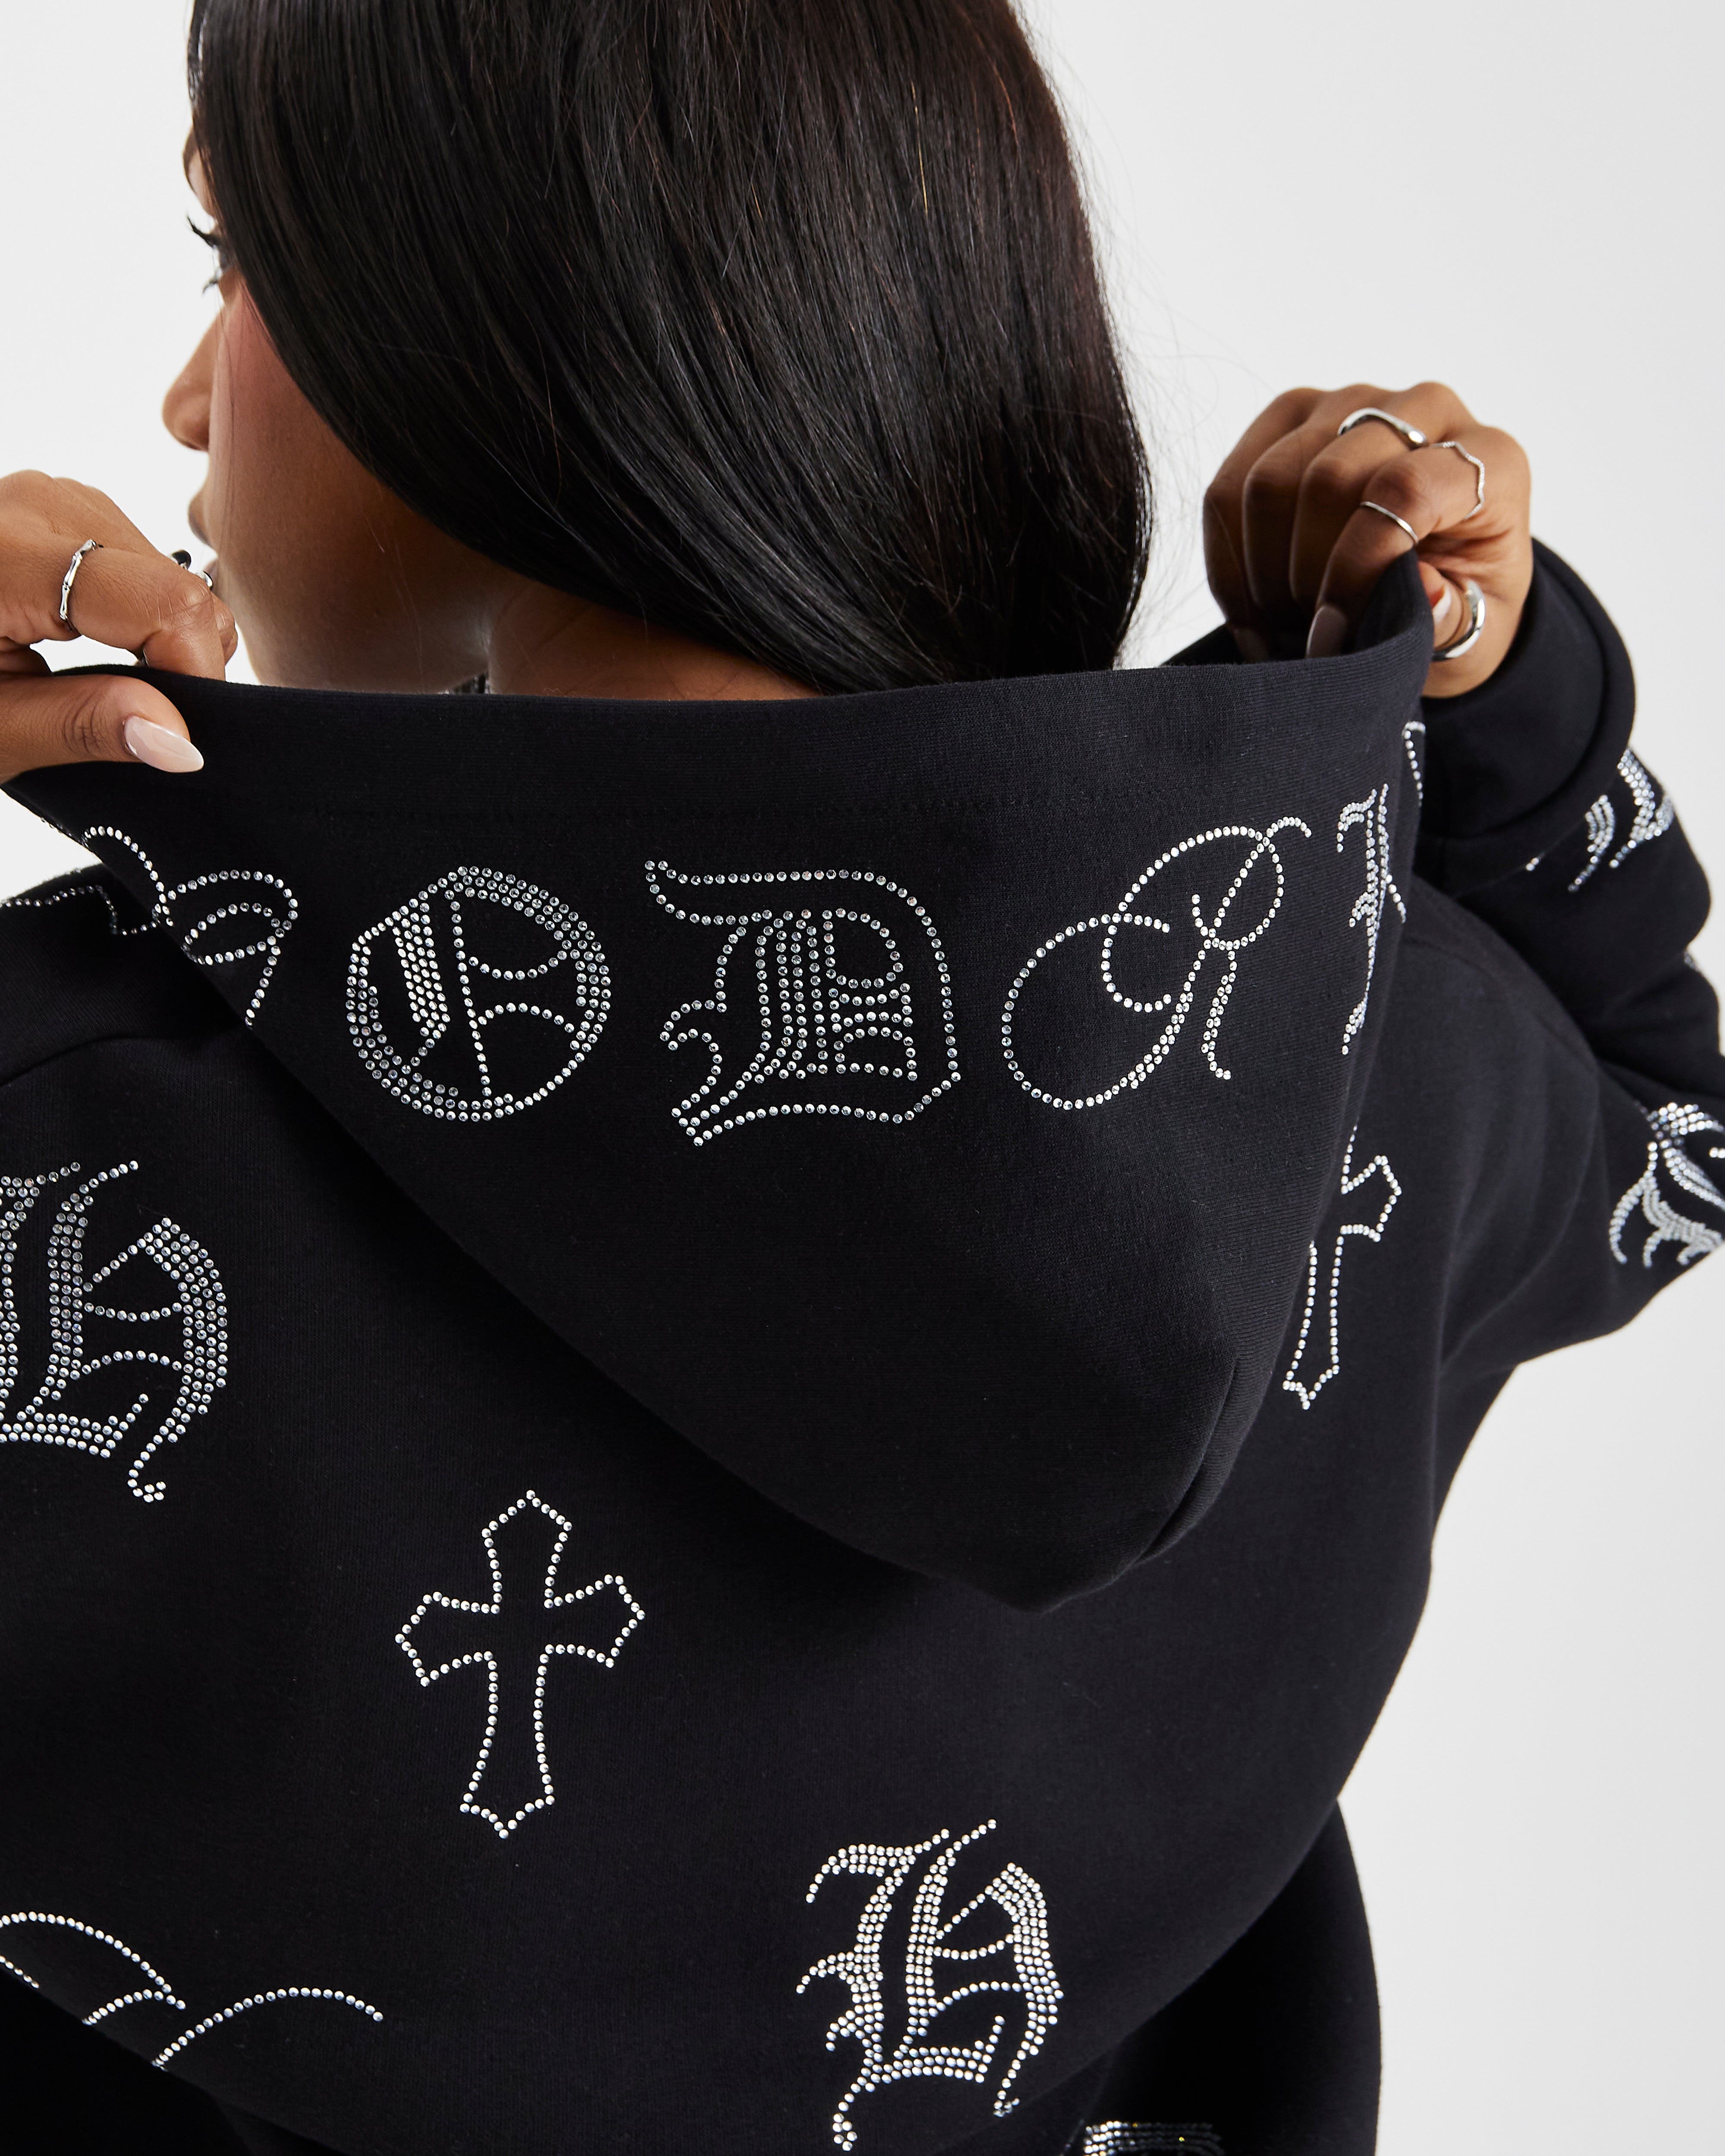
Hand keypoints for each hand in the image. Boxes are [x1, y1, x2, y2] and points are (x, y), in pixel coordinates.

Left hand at [0, 469, 235, 780]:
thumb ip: (81, 728)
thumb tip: (180, 741)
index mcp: (0, 555)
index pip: (158, 599)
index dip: (196, 673)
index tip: (185, 736)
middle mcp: (26, 503)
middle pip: (171, 581)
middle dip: (182, 660)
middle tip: (140, 722)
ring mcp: (40, 496)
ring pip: (164, 567)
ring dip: (161, 638)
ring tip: (105, 687)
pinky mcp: (48, 504)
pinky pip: (133, 553)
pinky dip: (138, 611)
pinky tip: (96, 649)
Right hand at [1202, 383, 1532, 696]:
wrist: (1434, 571)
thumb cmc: (1460, 602)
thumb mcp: (1476, 629)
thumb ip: (1453, 616)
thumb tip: (1423, 591)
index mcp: (1489, 458)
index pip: (1404, 487)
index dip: (1356, 566)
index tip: (1332, 637)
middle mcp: (1425, 409)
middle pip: (1327, 478)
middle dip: (1301, 573)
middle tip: (1302, 638)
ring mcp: (1351, 404)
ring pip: (1269, 479)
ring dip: (1260, 570)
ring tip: (1278, 624)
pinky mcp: (1292, 416)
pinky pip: (1229, 484)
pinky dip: (1227, 556)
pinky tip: (1250, 603)